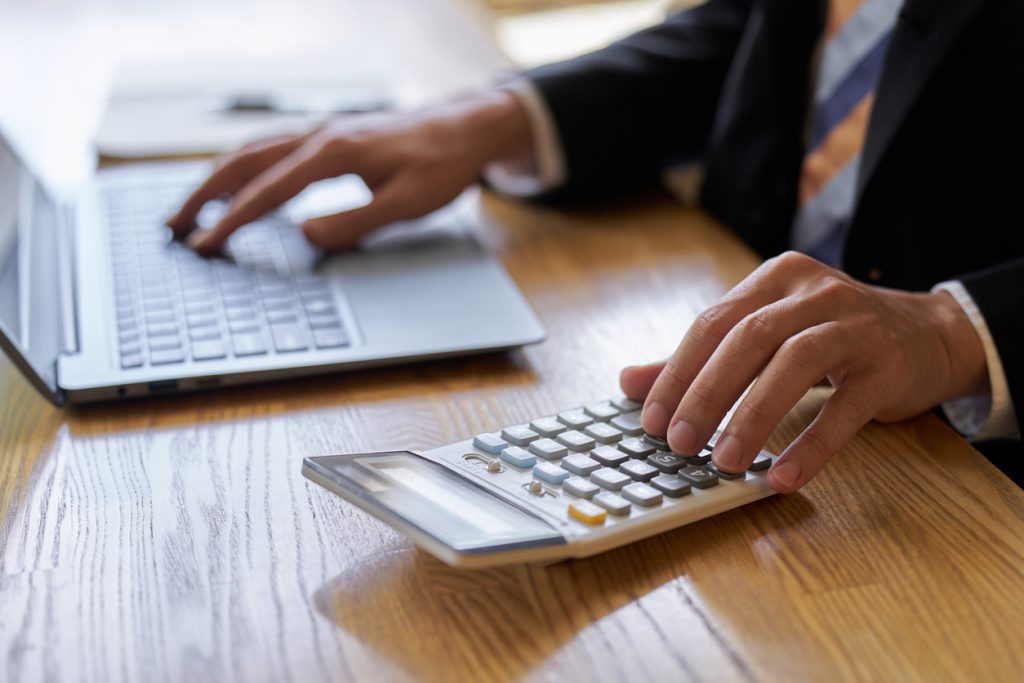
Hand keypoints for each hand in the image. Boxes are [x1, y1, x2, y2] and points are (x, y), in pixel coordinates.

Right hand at [167, 90, 531, 253]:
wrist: (467, 128)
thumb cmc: (442, 165)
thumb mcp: (407, 203)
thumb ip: (355, 222)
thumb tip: (306, 235)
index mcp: (334, 152)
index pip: (268, 192)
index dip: (232, 221)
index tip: (206, 245)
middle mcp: (319, 135)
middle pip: (244, 162)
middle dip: (204, 194)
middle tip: (174, 225)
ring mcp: (322, 132)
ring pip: (253, 150)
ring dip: (217, 177)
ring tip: (193, 206)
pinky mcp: (330, 136)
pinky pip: (272, 148)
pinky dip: (243, 166)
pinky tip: (238, 182)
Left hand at [619, 252, 987, 492]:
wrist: (927, 335)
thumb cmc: (829, 337)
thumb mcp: (767, 335)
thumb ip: (702, 358)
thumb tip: (628, 382)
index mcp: (774, 279)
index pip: (713, 323)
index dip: (677, 371)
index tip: (650, 419)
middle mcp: (813, 291)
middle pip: (748, 338)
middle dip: (706, 393)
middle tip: (678, 443)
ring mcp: (854, 324)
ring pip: (794, 363)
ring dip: (752, 416)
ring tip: (723, 462)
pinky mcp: (887, 365)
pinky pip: (845, 408)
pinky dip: (811, 445)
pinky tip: (781, 476)